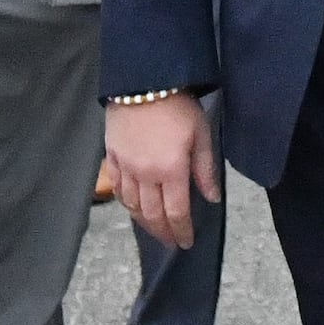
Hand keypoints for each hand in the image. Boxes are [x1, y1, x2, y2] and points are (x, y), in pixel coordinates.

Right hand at [106, 91, 220, 248]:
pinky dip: (125, 202)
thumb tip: (212, 198)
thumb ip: (205, 169)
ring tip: (154, 230)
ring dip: (143, 222)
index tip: (186, 242)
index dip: (182, 230)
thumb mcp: (201, 134)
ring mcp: (125, 167)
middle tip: (171, 242)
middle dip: (163, 233)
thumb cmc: (178, 106)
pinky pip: (117, 187)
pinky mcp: (112, 156)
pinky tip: (132, 207)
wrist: (143, 81)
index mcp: (171, 170)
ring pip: (132, 205)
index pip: (176, 212)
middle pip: (152, 214)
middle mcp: (146, 175)